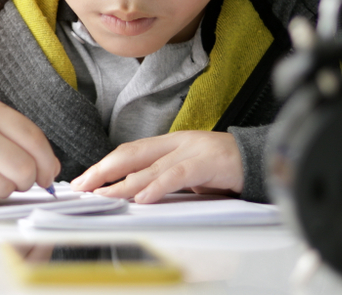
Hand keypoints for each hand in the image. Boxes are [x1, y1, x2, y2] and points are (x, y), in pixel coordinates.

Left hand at [70, 131, 242, 202]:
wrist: (260, 159)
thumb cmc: (224, 167)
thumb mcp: (188, 170)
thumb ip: (163, 177)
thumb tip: (132, 193)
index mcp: (169, 143)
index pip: (128, 151)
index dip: (104, 165)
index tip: (84, 180)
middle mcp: (176, 143)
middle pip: (131, 155)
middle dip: (103, 171)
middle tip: (81, 186)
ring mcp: (191, 151)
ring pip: (149, 167)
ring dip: (122, 184)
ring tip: (102, 195)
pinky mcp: (207, 163)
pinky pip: (177, 176)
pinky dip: (157, 187)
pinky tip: (142, 197)